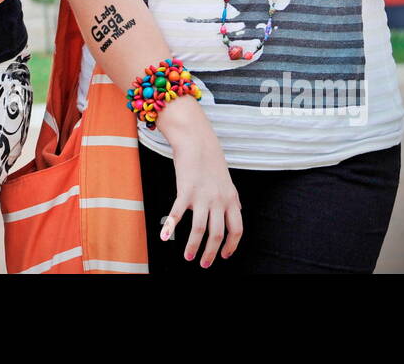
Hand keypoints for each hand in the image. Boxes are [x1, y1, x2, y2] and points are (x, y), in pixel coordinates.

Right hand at [157, 97, 242, 266]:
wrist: (197, 140)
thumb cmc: (210, 160)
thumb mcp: (227, 181)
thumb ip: (232, 198)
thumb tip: (238, 211)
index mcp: (231, 199)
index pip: (237, 229)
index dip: (232, 246)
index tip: (225, 256)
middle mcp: (219, 200)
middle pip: (217, 234)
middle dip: (211, 253)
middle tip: (204, 264)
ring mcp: (202, 196)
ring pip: (199, 229)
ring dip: (193, 246)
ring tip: (188, 257)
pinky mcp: (185, 190)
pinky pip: (177, 213)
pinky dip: (170, 227)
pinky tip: (164, 236)